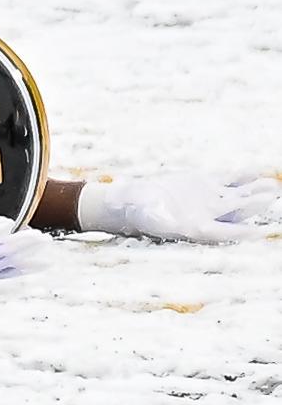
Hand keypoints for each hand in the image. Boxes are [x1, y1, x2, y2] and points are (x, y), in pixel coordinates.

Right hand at [76, 174, 279, 242]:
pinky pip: (230, 180)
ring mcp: (210, 200)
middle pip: (236, 212)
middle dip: (253, 205)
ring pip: (238, 196)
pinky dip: (243, 177)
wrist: (135, 200)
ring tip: (271, 185)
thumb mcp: (148, 215)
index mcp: (197, 228)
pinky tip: (257, 172)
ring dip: (254, 191)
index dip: (241, 232)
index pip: (224, 232)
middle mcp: (208, 216)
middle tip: (269, 197)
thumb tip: (169, 220)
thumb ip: (161, 217)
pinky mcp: (206, 184)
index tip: (260, 232)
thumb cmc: (139, 212)